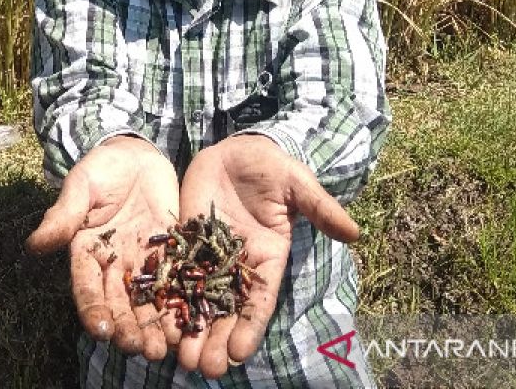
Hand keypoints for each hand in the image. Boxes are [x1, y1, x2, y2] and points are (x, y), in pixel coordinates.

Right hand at [26, 136, 179, 360]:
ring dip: (156, 326)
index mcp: (87, 251)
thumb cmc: (101, 167)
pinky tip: (192, 323)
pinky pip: (177, 280)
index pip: (87, 287)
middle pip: (120, 302)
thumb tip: (35, 245)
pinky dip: (183, 302)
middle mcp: (114, 264)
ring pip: (149, 300)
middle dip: (129, 328)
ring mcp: (143, 261)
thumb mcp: (81, 186)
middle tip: (141, 350)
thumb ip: (63, 216)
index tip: (101, 331)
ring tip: (167, 349)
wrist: (135, 154)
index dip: (93, 309)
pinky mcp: (170, 252)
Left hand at [175, 135, 359, 377]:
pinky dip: (168, 299)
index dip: (249, 326)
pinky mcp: (184, 242)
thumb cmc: (271, 165)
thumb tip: (356, 232)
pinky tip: (159, 322)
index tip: (239, 354)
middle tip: (204, 369)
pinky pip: (174, 273)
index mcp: (267, 257)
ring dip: (190, 330)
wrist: (235, 149)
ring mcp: (209, 255)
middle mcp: (238, 264)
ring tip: (180, 359)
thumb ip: (320, 208)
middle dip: (216, 340)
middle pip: (226, 309)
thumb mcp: (297, 184)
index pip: (259, 299)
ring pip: (199, 299)